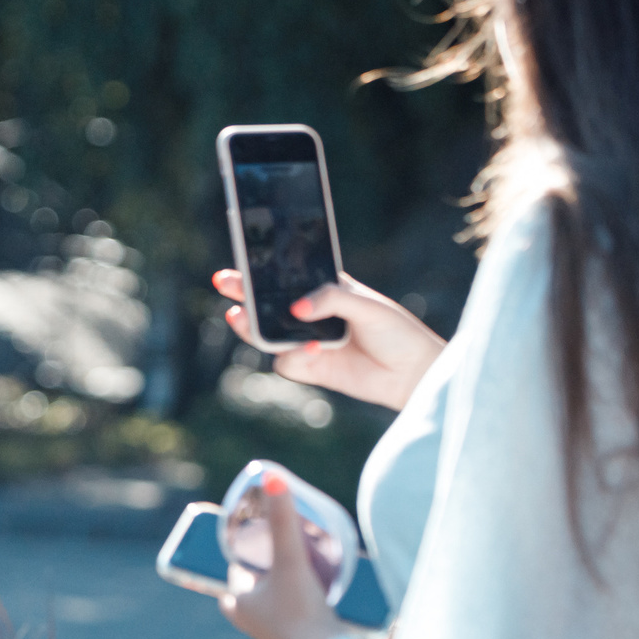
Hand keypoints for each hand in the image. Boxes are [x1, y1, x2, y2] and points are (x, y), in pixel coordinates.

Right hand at [212, 269, 445, 410]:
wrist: (413, 374)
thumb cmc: (396, 331)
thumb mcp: (367, 306)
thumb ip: (331, 300)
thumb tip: (296, 309)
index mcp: (324, 291)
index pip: (286, 278)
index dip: (260, 272)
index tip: (238, 265)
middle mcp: (311, 316)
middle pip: (267, 305)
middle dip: (244, 295)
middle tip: (225, 285)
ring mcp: (308, 343)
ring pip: (268, 336)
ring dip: (254, 327)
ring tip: (242, 318)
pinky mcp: (312, 369)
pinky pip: (288, 363)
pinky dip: (295, 356)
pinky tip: (315, 350)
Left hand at [217, 473, 346, 638]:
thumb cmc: (301, 615)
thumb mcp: (290, 562)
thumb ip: (284, 521)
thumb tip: (272, 477)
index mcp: (237, 601)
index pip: (237, 564)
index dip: (250, 544)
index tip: (266, 528)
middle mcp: (251, 620)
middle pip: (256, 580)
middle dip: (270, 563)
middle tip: (291, 543)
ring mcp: (274, 633)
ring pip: (276, 596)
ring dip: (288, 580)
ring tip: (310, 561)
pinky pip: (296, 611)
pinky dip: (304, 598)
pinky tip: (323, 589)